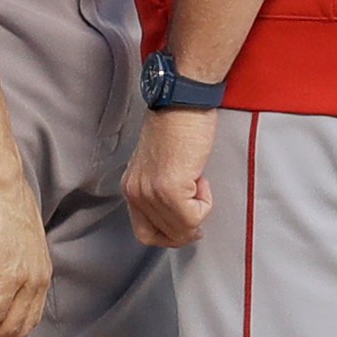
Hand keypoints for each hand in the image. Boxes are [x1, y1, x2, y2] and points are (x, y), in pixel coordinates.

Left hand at [123, 107, 218, 246]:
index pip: (145, 233)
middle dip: (188, 226)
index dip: (171, 234)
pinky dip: (205, 204)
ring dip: (198, 211)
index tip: (187, 224)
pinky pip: (193, 217)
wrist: (183, 100)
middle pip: (164, 236)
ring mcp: (151, 192)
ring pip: (181, 229)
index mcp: (131, 187)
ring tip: (199, 183)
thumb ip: (160, 188)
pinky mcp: (171, 188)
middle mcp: (136, 192)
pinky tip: (201, 179)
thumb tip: (178, 212)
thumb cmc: (177, 122)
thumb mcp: (158, 163)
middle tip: (200, 206)